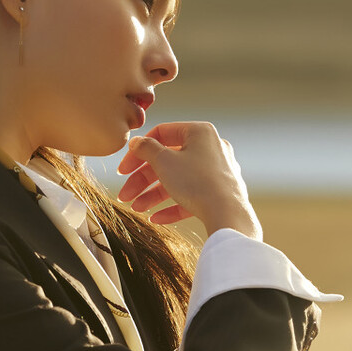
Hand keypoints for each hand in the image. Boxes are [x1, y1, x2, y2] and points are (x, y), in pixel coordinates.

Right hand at [117, 121, 261, 238]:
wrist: (228, 215)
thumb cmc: (198, 182)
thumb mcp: (164, 161)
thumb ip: (146, 149)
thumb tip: (137, 142)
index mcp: (199, 132)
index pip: (161, 134)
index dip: (138, 152)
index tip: (123, 169)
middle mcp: (211, 148)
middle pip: (167, 161)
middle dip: (142, 181)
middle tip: (125, 195)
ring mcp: (217, 171)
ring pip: (177, 180)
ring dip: (153, 195)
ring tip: (137, 209)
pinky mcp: (219, 193)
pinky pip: (191, 195)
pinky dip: (172, 205)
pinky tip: (156, 218)